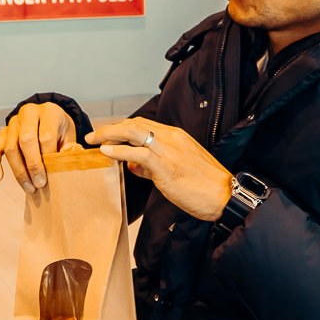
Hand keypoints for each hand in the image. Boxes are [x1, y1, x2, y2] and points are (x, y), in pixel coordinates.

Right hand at [0, 103, 79, 192]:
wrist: (48, 119)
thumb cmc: (60, 131)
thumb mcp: (69, 136)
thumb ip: (68, 148)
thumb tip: (62, 162)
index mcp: (48, 111)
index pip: (46, 136)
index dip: (48, 158)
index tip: (51, 177)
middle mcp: (28, 113)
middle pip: (26, 140)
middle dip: (32, 165)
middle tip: (39, 184)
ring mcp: (13, 123)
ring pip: (10, 148)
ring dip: (19, 171)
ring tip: (29, 188)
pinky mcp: (2, 133)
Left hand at [86, 119, 232, 220]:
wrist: (226, 196)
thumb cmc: (203, 186)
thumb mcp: (177, 170)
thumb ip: (152, 165)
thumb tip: (131, 165)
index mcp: (176, 137)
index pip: (143, 124)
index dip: (121, 127)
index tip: (106, 134)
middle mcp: (172, 139)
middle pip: (135, 124)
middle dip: (111, 128)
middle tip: (93, 135)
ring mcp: (169, 151)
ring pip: (135, 132)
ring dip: (110, 134)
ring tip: (94, 140)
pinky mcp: (167, 167)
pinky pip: (139, 153)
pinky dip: (120, 151)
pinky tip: (107, 152)